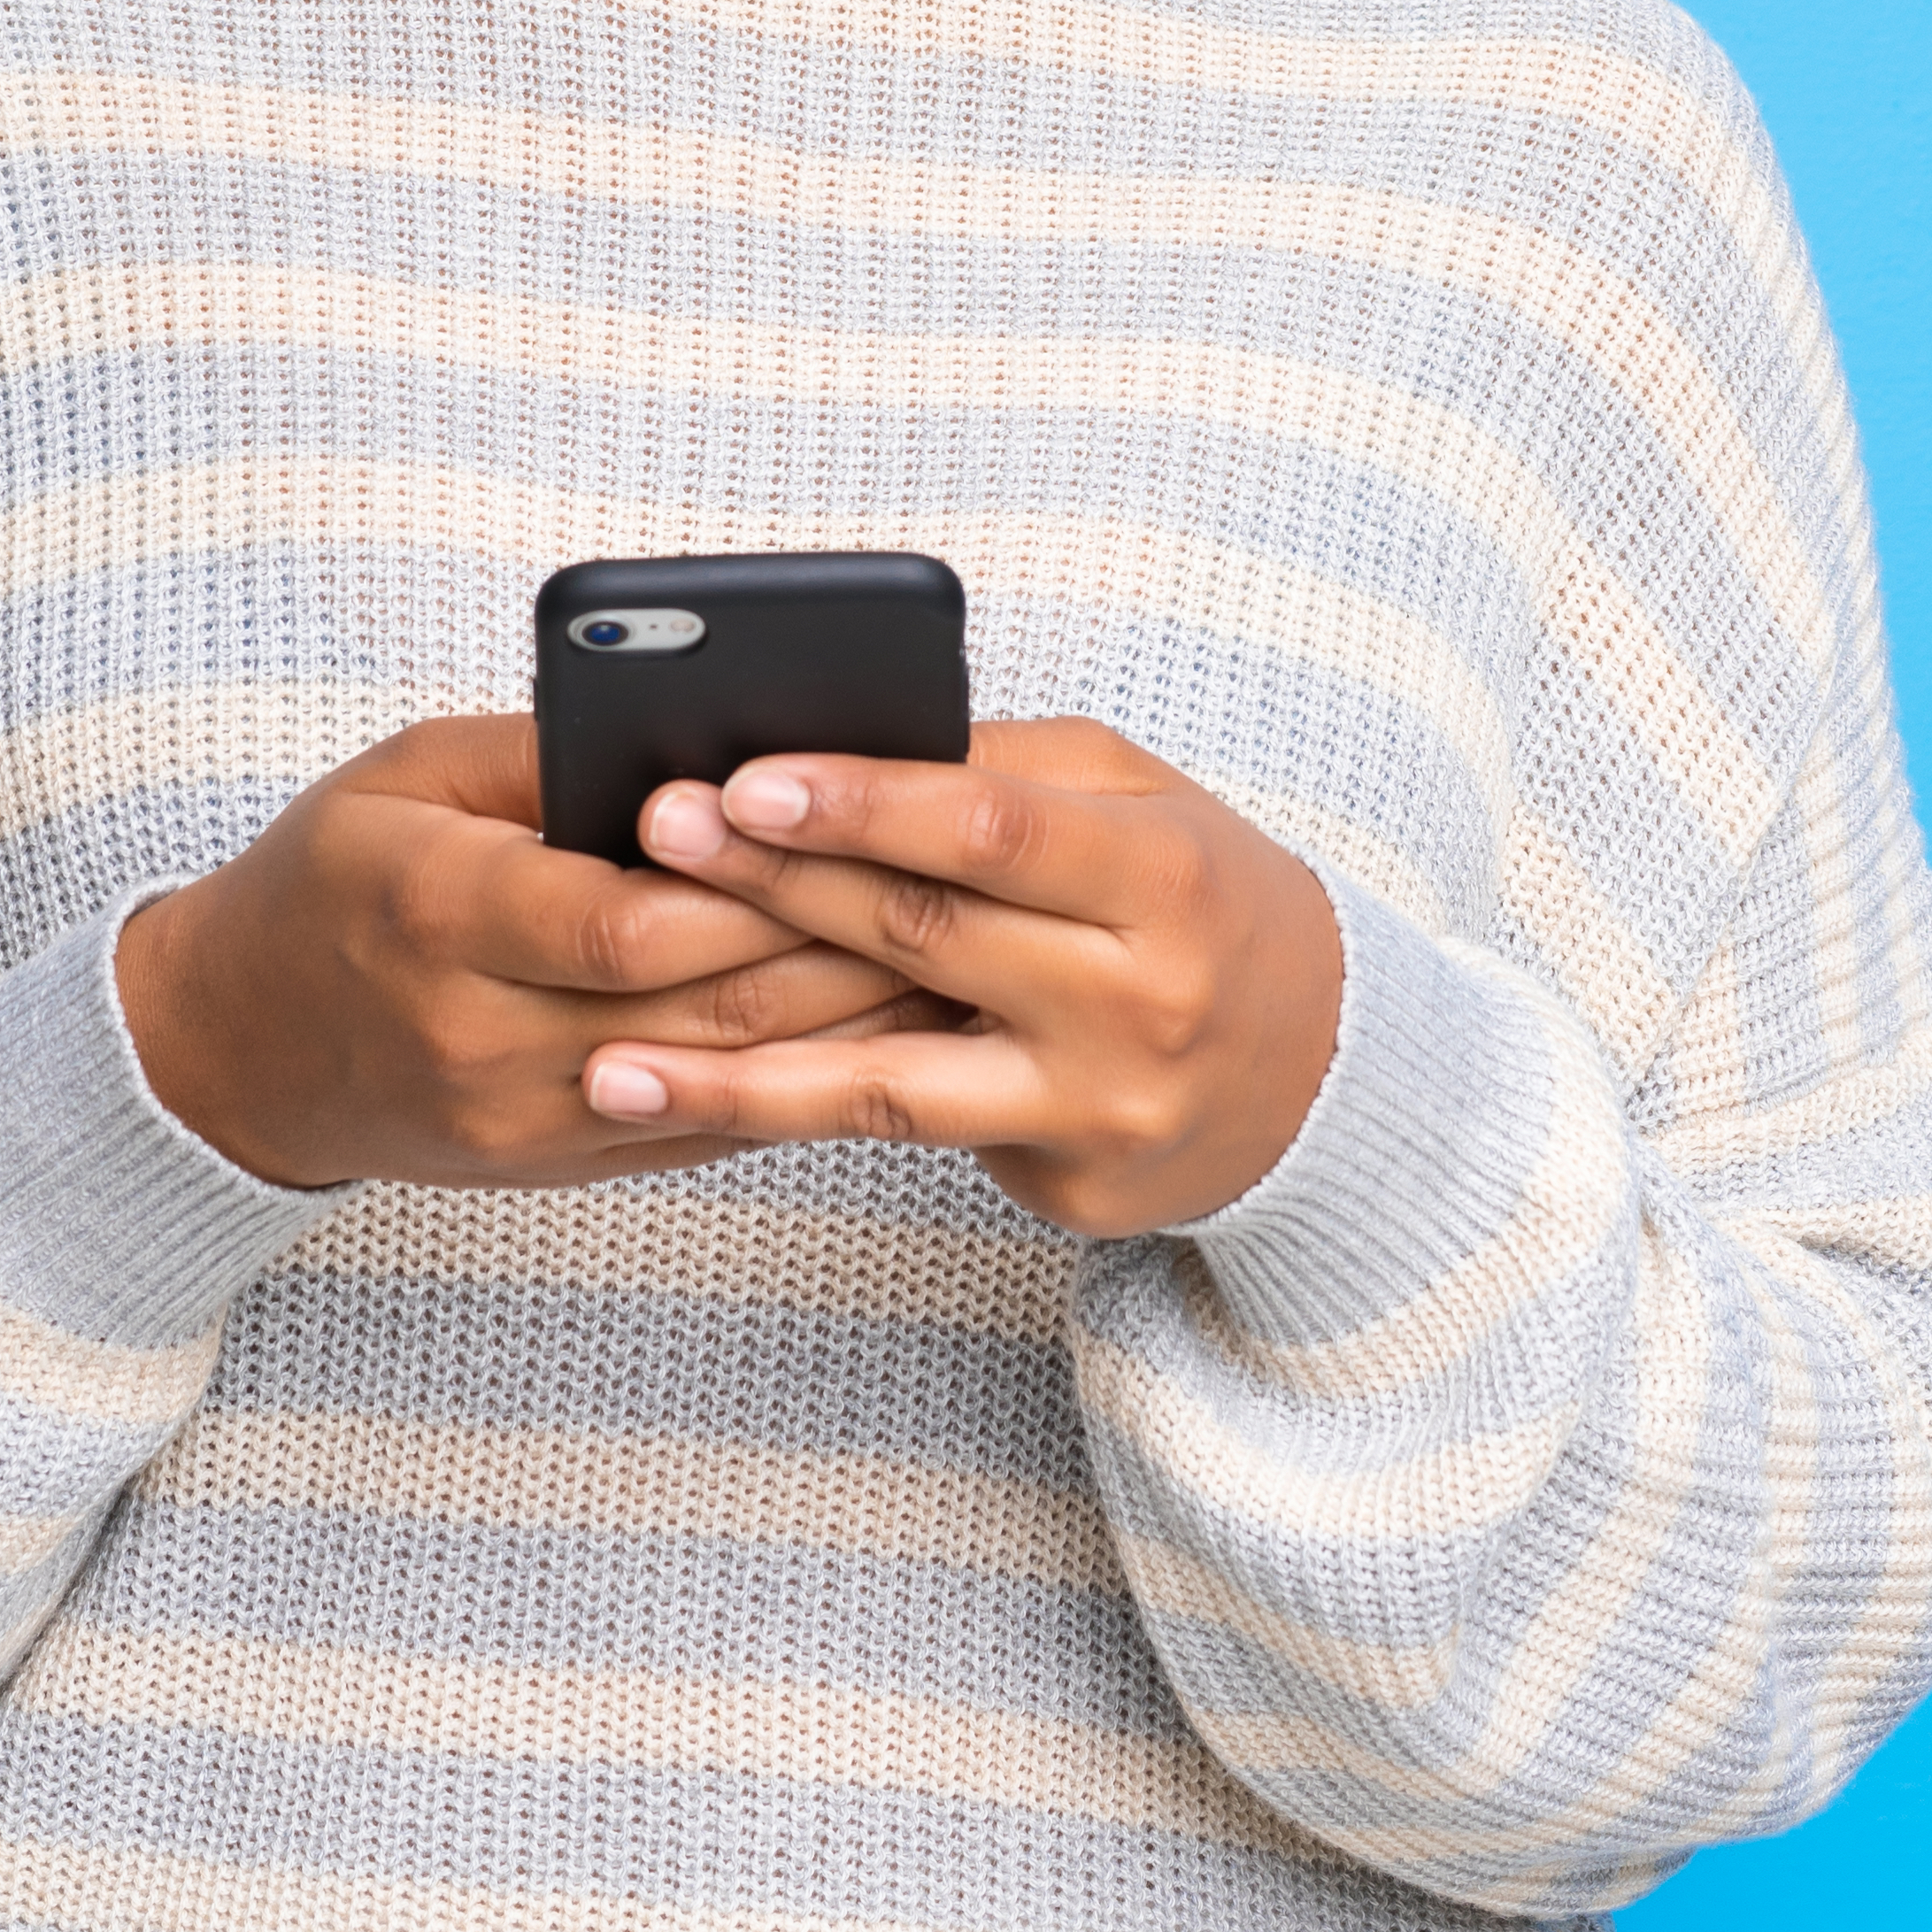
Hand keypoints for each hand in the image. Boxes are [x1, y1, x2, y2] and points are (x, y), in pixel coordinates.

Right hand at [116, 715, 953, 1191]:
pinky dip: (805, 1076)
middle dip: (839, 946)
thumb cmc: (330, 878)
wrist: (238, 1048)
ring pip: (726, 1078)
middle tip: (954, 889)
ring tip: (955, 951)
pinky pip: (710, 1125)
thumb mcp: (406, 773)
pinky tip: (886, 1024)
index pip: (621, 921)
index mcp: (435, 916)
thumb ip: (548, 754)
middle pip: (702, 1006)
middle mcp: (483, 1036)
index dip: (739, 882)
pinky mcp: (563, 1165)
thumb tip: (703, 728)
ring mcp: (526, 1120)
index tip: (836, 824)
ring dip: (850, 1020)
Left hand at [584, 718, 1345, 1235]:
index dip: (862, 804)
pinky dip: (792, 1113)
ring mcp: (1099, 1107)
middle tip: (646, 847)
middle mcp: (1137, 999)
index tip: (743, 780)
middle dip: (770, 891)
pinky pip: (906, 1138)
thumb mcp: (1138, 804)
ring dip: (736, 1074)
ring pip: (889, 1083)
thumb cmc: (1199, 900)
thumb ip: (1002, 773)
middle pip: (923, 938)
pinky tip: (688, 1103)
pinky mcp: (1065, 1187)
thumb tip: (833, 745)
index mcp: (1162, 874)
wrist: (1322, 1070)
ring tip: (609, 1064)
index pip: (993, 830)